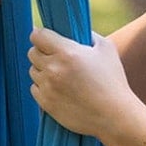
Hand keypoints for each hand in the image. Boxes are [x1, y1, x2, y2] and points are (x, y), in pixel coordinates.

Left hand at [28, 26, 141, 141]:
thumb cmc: (113, 81)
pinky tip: (57, 88)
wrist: (114, 116)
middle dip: (42, 52)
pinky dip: (42, 87)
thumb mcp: (106, 49)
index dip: (39, 34)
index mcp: (67, 52)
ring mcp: (48, 87)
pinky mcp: (46, 104)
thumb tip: (75, 30)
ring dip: (42, 70)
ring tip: (60, 75)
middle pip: (32, 53)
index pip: (38, 36)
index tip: (45, 38)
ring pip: (33, 71)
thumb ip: (88, 35)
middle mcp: (53, 68)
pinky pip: (34, 88)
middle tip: (55, 56)